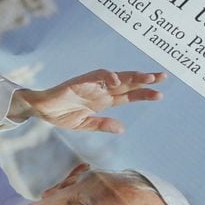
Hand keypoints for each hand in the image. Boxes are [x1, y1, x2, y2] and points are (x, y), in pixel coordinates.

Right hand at [7, 70, 165, 132]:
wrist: (41, 110)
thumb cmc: (60, 114)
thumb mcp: (84, 125)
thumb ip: (102, 124)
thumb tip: (122, 129)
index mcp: (103, 101)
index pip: (128, 95)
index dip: (144, 94)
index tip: (160, 95)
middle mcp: (101, 91)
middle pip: (128, 83)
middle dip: (145, 80)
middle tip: (163, 77)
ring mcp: (92, 85)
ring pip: (117, 77)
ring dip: (132, 76)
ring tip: (148, 78)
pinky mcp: (81, 81)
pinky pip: (97, 76)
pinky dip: (108, 77)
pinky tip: (118, 81)